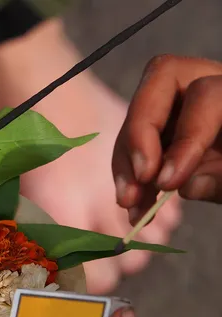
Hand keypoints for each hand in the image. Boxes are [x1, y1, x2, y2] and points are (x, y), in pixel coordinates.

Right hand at [113, 55, 221, 221]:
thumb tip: (189, 186)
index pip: (205, 95)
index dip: (185, 138)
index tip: (168, 182)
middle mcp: (211, 86)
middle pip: (158, 87)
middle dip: (139, 135)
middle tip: (139, 178)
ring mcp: (184, 108)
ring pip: (139, 120)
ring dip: (127, 164)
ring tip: (130, 203)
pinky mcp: (167, 132)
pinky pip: (137, 147)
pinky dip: (131, 177)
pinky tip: (136, 207)